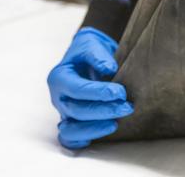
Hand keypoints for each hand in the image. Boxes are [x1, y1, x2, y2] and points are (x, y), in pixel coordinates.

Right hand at [47, 27, 132, 148]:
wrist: (87, 56)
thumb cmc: (88, 50)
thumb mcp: (90, 44)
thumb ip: (97, 55)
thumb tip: (109, 69)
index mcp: (59, 77)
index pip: (77, 90)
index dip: (99, 93)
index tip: (121, 93)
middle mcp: (58, 97)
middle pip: (77, 111)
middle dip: (103, 111)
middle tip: (126, 107)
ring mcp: (63, 111)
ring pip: (71, 130)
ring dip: (95, 128)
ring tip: (117, 122)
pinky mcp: (71, 121)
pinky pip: (72, 138)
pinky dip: (84, 139)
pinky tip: (104, 131)